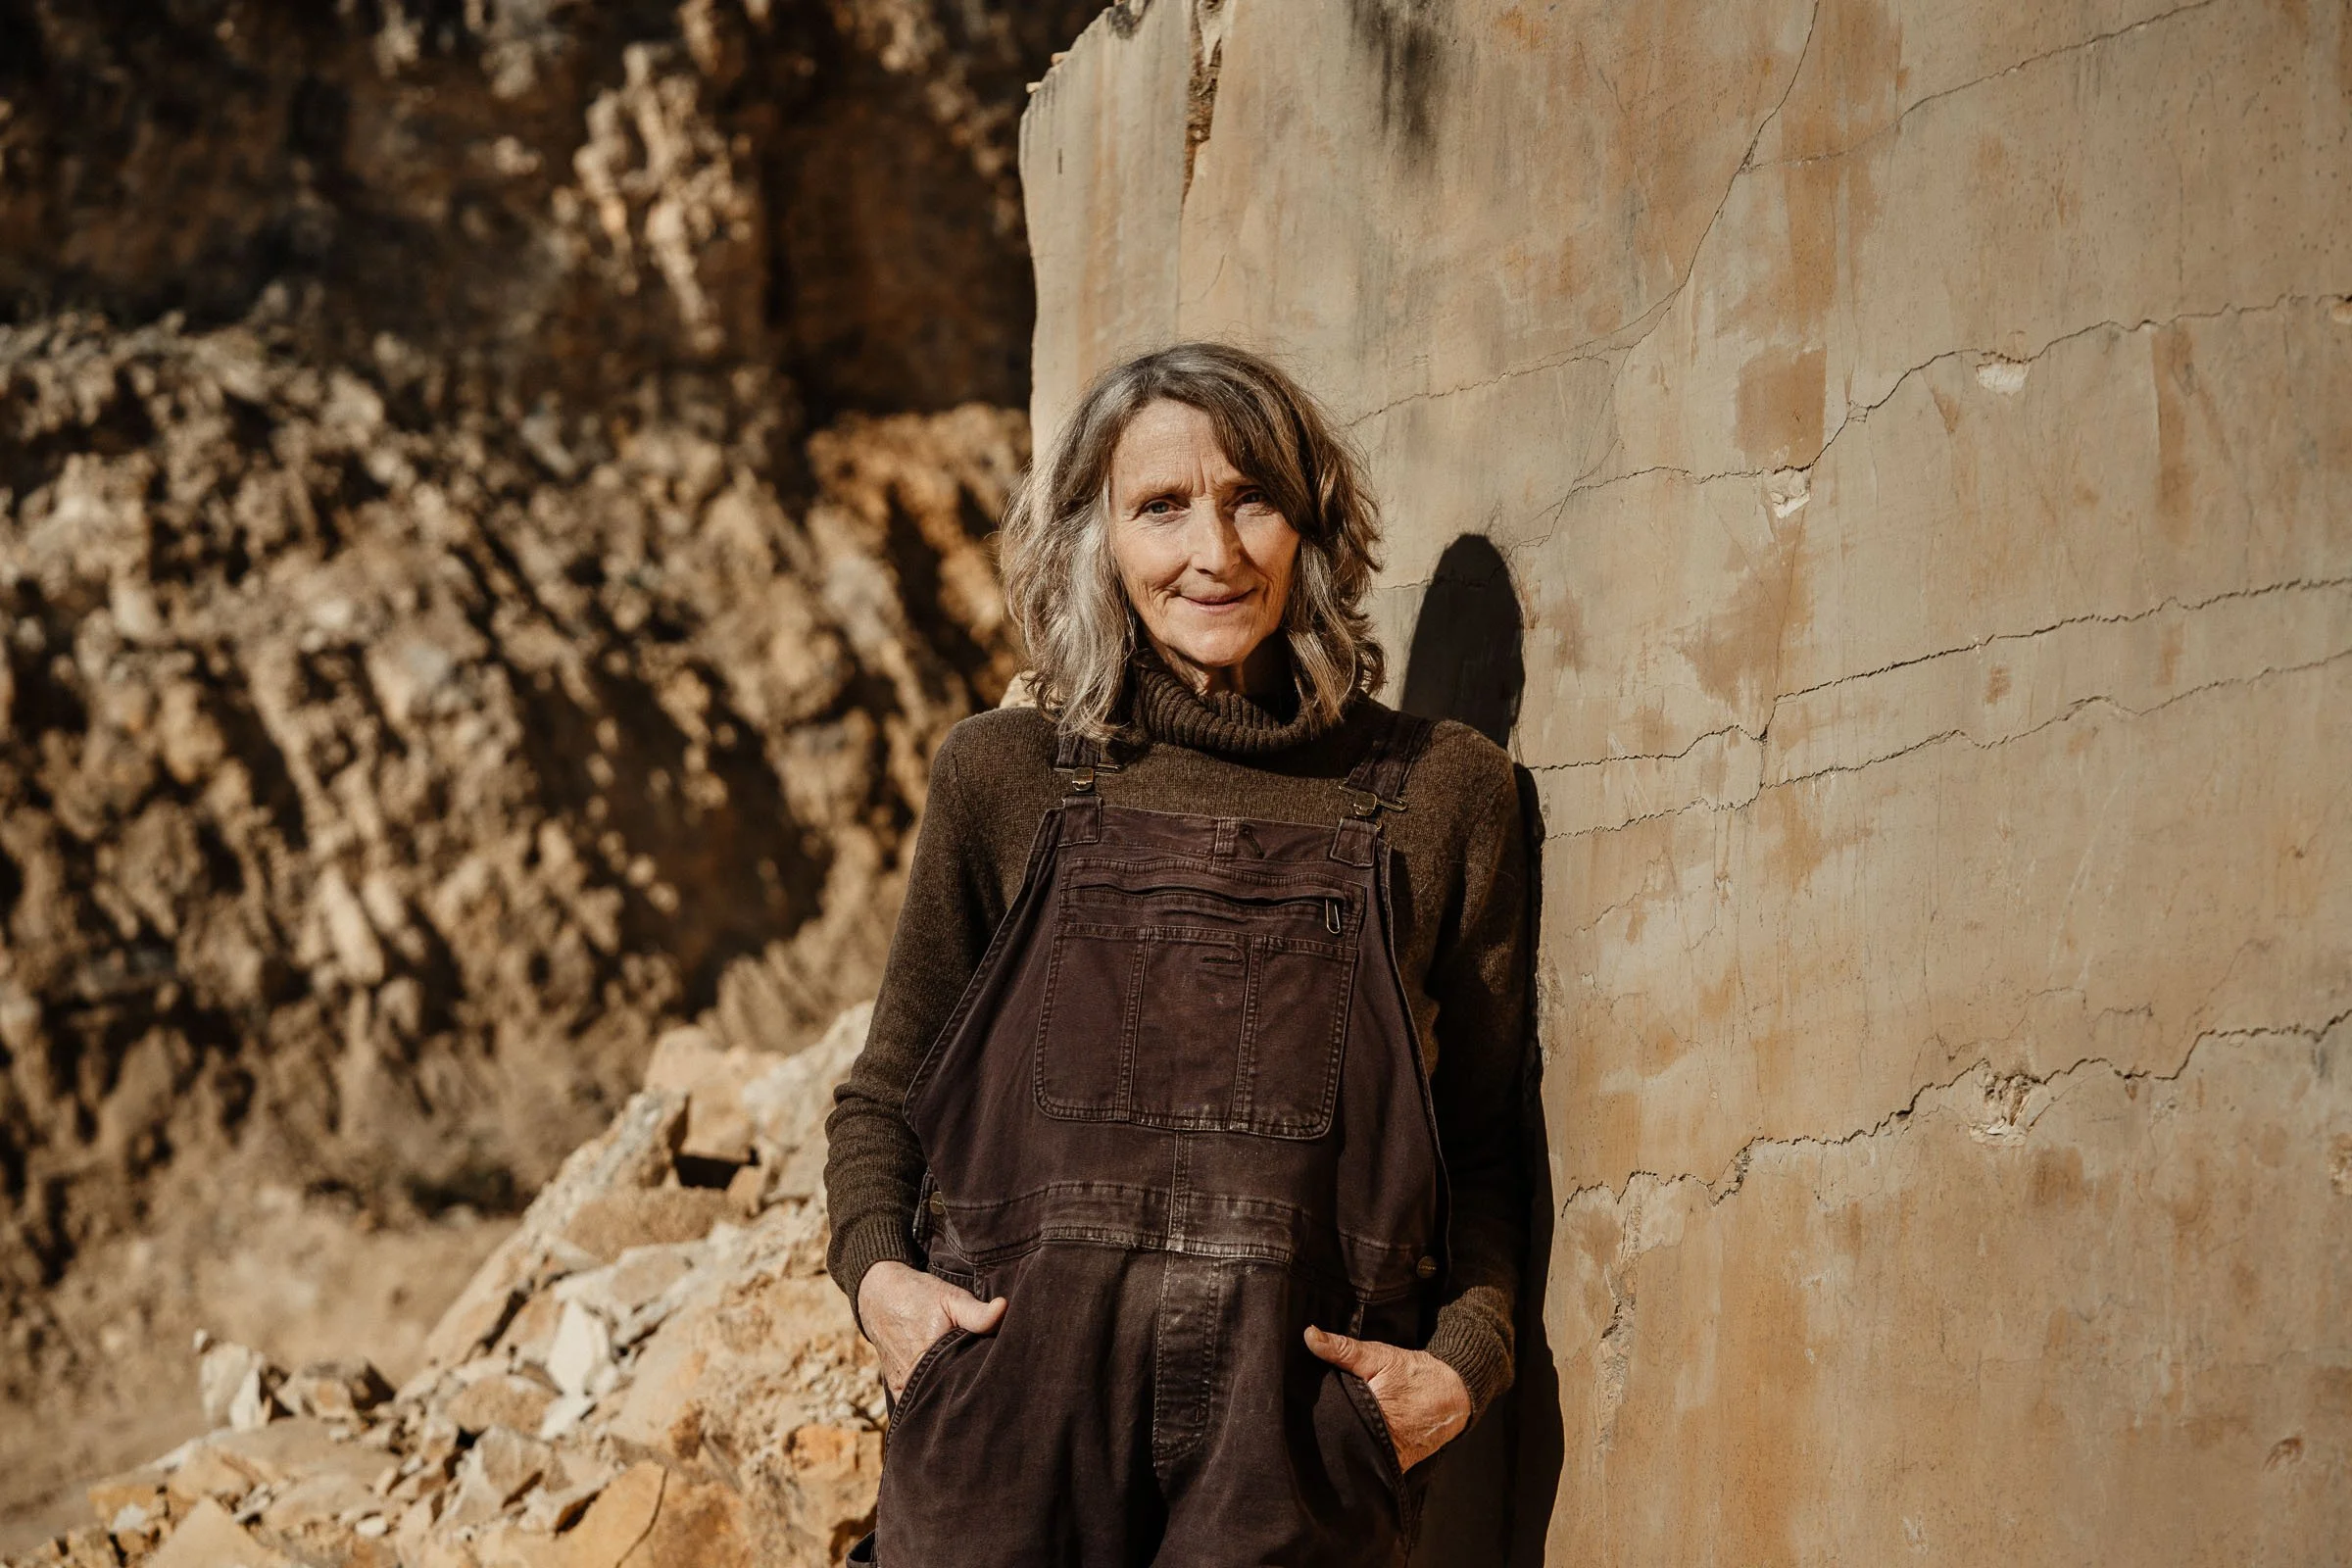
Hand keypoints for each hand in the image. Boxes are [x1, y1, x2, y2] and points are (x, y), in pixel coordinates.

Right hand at [857, 1261, 1006, 1396]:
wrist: (879, 1297)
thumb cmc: (918, 1296)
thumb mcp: (950, 1298)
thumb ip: (976, 1312)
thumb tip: (1003, 1309)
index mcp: (928, 1360)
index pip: (963, 1387)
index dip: (982, 1385)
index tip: (998, 1382)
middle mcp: (913, 1379)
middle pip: (949, 1399)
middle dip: (967, 1395)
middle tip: (990, 1391)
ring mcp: (902, 1389)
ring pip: (933, 1404)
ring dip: (949, 1400)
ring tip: (972, 1394)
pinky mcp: (897, 1390)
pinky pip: (917, 1404)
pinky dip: (932, 1401)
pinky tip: (948, 1397)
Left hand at [1304, 1326, 1470, 1470]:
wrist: (1454, 1393)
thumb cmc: (1415, 1374)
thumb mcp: (1378, 1356)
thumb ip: (1343, 1349)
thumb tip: (1310, 1336)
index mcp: (1371, 1421)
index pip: (1331, 1427)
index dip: (1314, 1421)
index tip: (1300, 1414)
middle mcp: (1381, 1447)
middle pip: (1342, 1445)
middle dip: (1328, 1435)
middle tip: (1310, 1425)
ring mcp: (1391, 1461)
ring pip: (1356, 1458)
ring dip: (1346, 1446)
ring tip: (1330, 1435)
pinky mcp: (1398, 1466)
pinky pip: (1373, 1465)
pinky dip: (1363, 1455)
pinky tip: (1354, 1443)